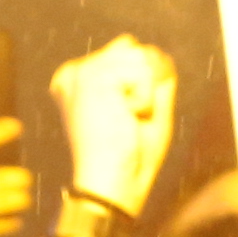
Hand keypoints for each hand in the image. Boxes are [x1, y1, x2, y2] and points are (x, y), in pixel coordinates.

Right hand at [51, 38, 179, 216]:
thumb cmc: (130, 158)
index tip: (126, 118)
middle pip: (140, 51)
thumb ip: (154, 81)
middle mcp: (76, 72)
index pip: (130, 51)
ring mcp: (81, 72)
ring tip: (125, 120)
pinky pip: (144, 71)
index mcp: (81, 80)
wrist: (111, 185)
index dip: (146, 83)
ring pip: (143, 58)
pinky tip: (124, 118)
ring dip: (147, 94)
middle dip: (149, 87)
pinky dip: (145, 99)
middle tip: (127, 121)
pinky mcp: (92, 77)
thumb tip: (161, 56)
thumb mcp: (149, 112)